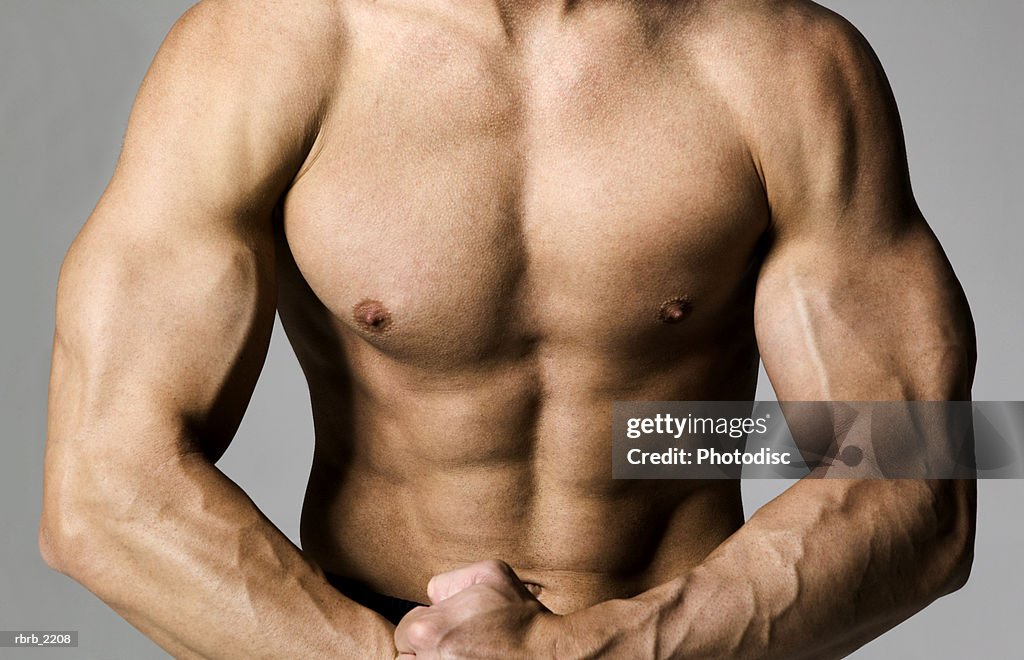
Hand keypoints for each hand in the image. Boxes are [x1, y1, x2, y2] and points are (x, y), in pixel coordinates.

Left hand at [394, 560, 559, 658]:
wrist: (546, 651)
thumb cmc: (518, 612)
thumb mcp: (489, 573)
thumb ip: (450, 578)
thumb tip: (432, 596)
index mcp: (428, 630)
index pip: (404, 629)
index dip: (426, 622)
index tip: (448, 622)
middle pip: (406, 655)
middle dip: (425, 645)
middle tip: (454, 639)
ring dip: (432, 658)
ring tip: (458, 652)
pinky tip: (467, 658)